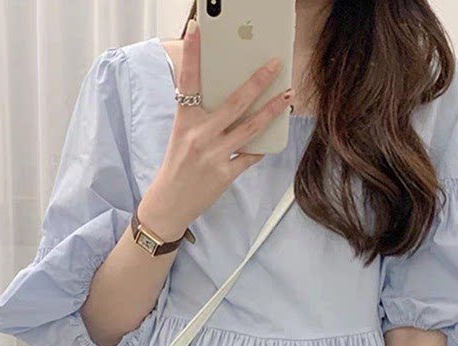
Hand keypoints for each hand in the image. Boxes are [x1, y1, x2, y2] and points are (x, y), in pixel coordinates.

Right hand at [137, 19, 293, 239]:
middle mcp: (199, 135)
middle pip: (234, 102)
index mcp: (184, 121)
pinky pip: (250, 156)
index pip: (188, 81)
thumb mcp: (181, 136)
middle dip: (258, 82)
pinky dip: (262, 146)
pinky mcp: (225, 174)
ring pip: (250, 127)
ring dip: (272, 111)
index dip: (191, 54)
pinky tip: (273, 135)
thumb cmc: (177, 166)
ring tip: (288, 97)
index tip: (196, 30)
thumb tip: (229, 98)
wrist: (169, 204)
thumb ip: (200, 116)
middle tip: (275, 65)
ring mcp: (213, 155)